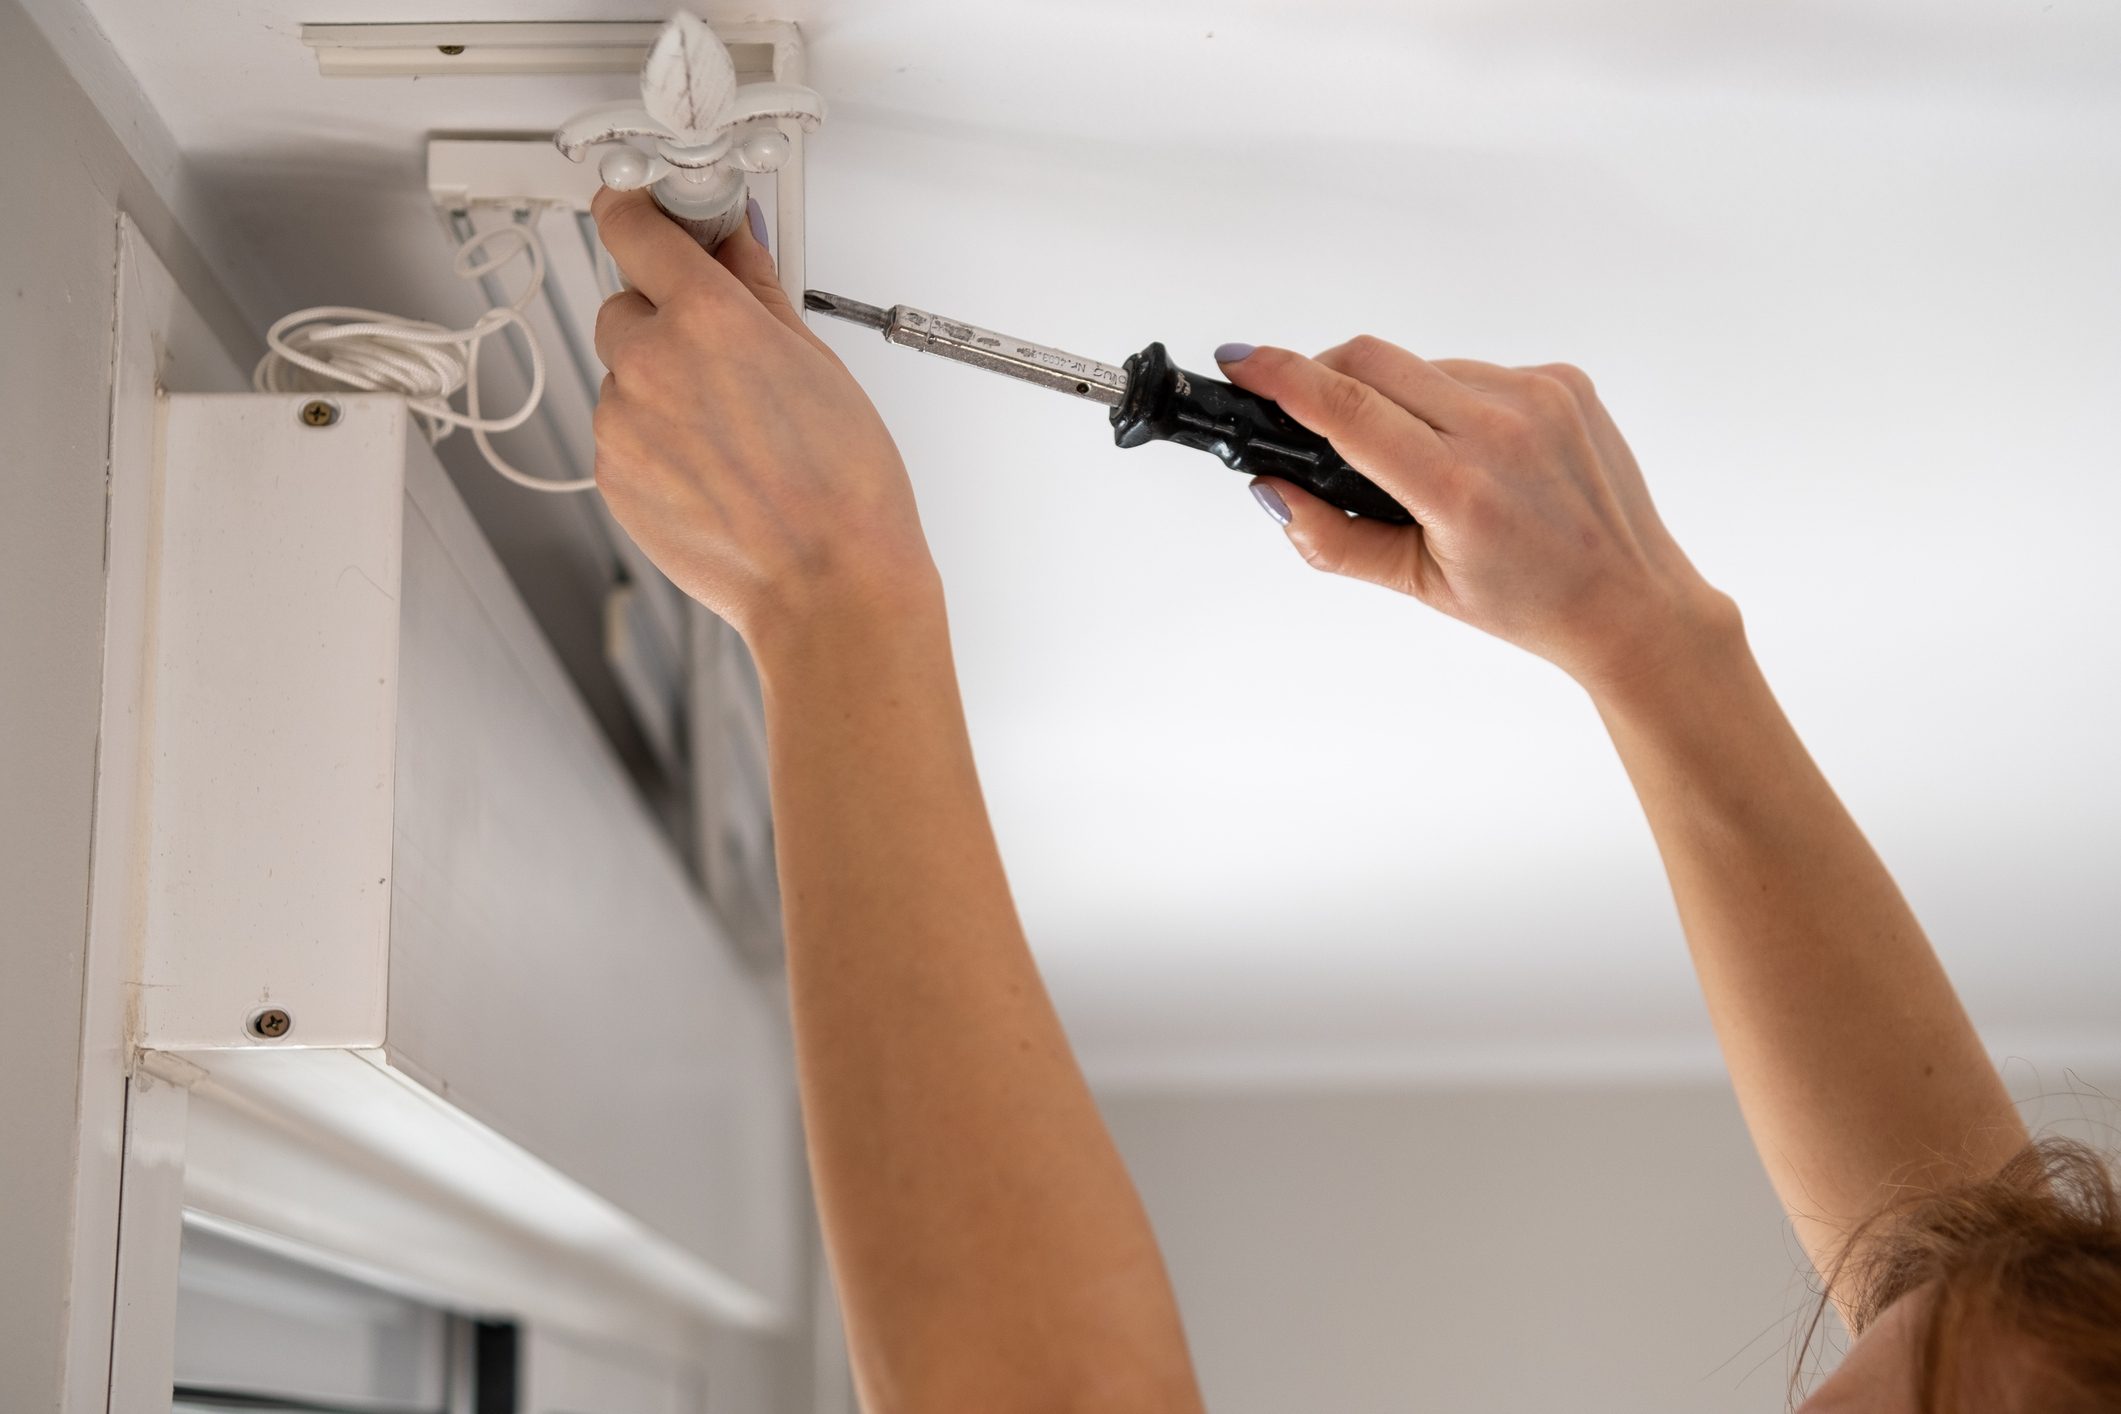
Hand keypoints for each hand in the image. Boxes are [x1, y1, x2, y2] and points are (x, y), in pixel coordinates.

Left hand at [589, 189, 937, 650]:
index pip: (633, 227)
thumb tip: (737, 248)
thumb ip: (760, 291)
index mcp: (706, 319)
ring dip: (659, 388)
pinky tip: (714, 469)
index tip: (642, 210)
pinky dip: (655, 442)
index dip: (636, 212)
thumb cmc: (843, 490)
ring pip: (622, 378)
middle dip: (663, 319)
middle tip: (721, 358)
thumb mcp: (817, 363)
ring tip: (730, 434)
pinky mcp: (613, 478)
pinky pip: (622, 436)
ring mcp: (623, 425)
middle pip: (623, 306)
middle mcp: (651, 364)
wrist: (827, 586)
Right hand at [1221, 338, 1735, 695]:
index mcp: (1460, 489)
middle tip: (1304, 411)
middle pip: (1374, 362)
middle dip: (1325, 377)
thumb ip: (1330, 538)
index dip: (1282, 377)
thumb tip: (1271, 489)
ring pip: (1423, 367)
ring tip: (1413, 459)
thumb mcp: (1416, 585)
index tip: (1241, 360)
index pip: (1348, 409)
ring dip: (1395, 398)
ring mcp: (1539, 396)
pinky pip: (1474, 371)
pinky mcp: (1563, 380)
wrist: (1630, 600)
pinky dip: (1451, 401)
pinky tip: (1471, 450)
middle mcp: (1503, 430)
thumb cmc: (1527, 602)